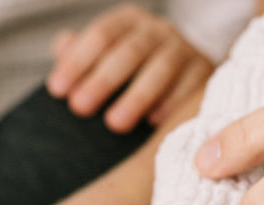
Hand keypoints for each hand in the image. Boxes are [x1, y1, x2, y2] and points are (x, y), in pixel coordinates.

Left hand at [47, 3, 213, 132]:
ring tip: (114, 124)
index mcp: (129, 22)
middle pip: (130, 50)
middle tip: (79, 107)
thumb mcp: (104, 61)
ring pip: (161, 68)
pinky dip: (172, 103)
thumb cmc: (132, 75)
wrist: (186, 80)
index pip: (102, 35)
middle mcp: (158, 30)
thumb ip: (80, 55)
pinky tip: (153, 123)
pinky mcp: (206, 74)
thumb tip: (61, 48)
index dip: (78, 61)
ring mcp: (185, 50)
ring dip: (137, 96)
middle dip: (103, 79)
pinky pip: (190, 86)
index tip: (57, 90)